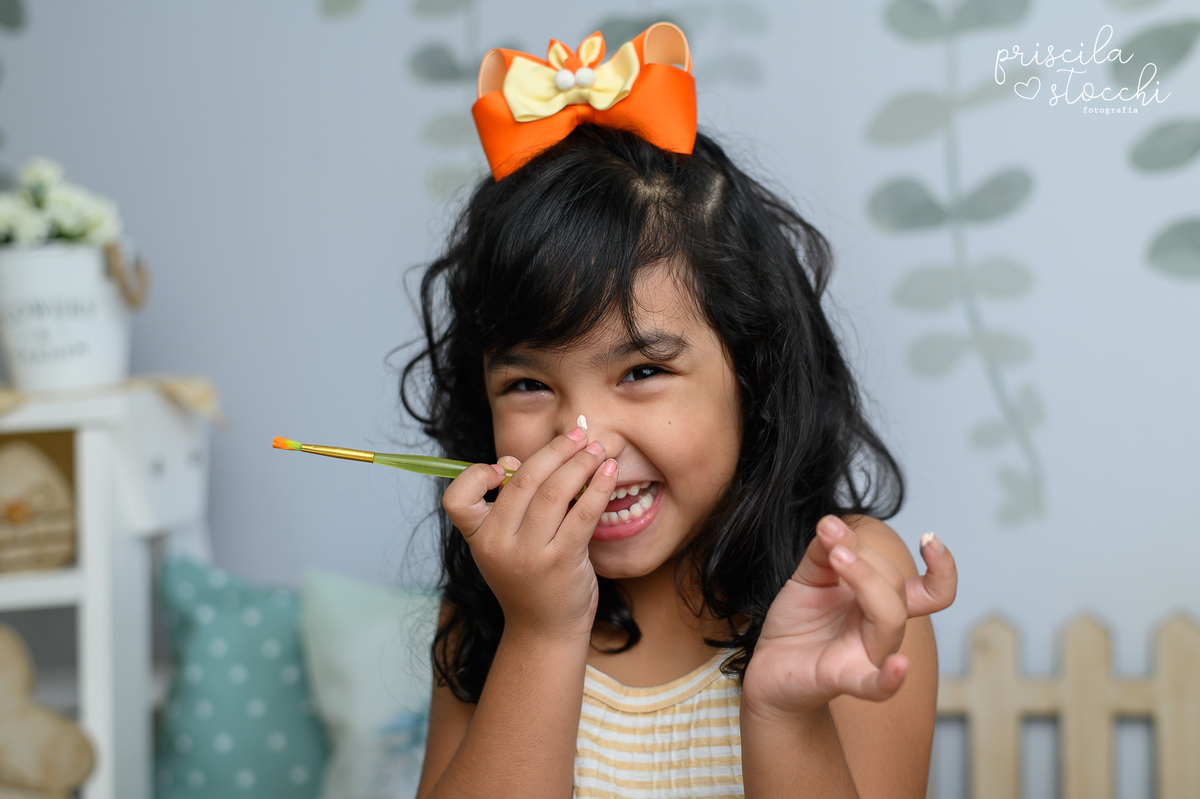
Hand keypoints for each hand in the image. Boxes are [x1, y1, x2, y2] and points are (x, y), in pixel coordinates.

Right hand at [441, 427, 619, 638]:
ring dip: (580, 463)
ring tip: (599, 449)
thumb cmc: (528, 580)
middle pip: (520, 481)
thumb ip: (512, 508)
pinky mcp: (562, 561)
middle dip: (554, 451)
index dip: (475, 475)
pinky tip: (610, 471)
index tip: (504, 464)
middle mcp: (498, 545)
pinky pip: (582, 513)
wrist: (544, 632)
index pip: (456, 499)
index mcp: (478, 538)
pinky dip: (598, 487)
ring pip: (553, 492)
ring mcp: (530, 554)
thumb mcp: (504, 546)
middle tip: (578, 435)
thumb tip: (535, 459)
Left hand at [742, 516, 956, 721]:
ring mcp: (866, 655)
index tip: (929, 537)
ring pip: (890, 619)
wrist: (768, 666)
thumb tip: (832, 525)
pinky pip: (876, 686)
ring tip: (836, 556)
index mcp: (880, 605)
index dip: (943, 568)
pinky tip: (899, 665)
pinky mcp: (844, 678)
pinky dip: (890, 678)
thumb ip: (823, 551)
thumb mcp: (808, 577)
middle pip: (896, 589)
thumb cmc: (797, 625)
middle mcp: (880, 630)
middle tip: (829, 533)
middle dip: (864, 554)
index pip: (930, 591)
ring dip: (866, 579)